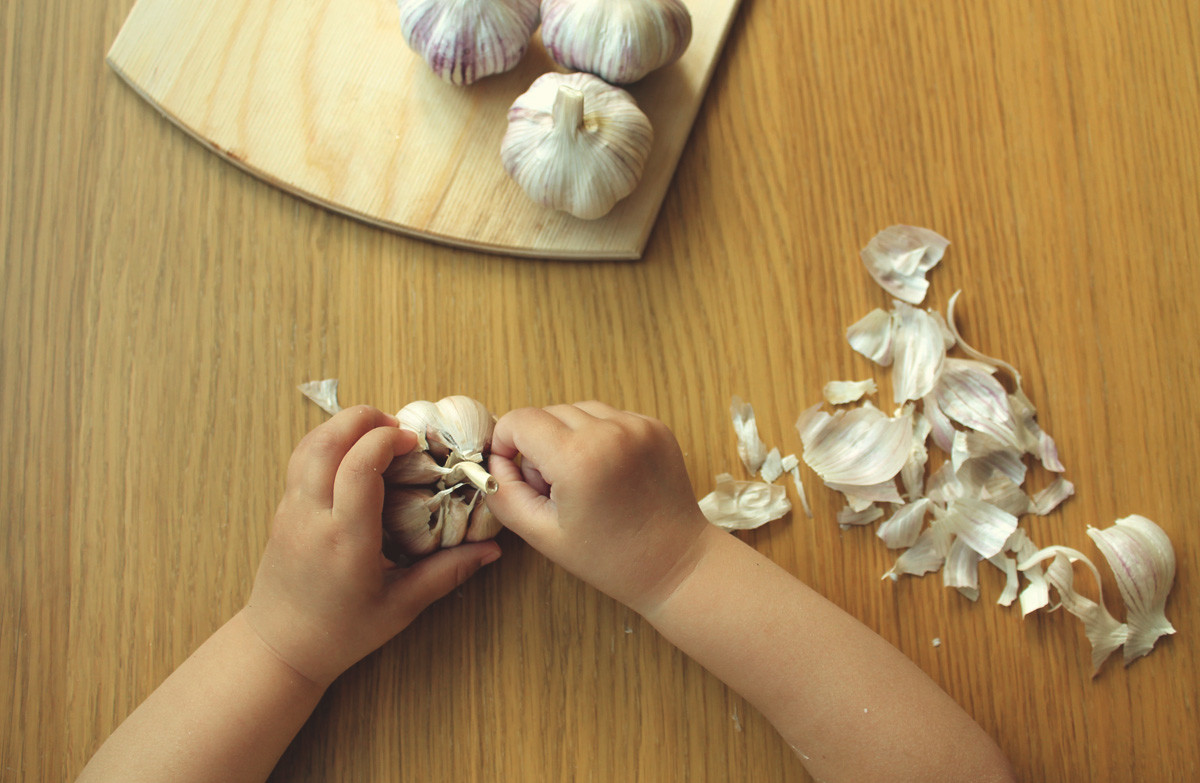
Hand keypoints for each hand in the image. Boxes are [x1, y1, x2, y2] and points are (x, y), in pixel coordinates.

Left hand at [242, 405, 500, 686]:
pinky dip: (328, 443)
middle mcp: (312, 517)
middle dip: (364, 419)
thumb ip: (446, 572)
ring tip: (377, 436)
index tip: (414, 442)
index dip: (386, 440)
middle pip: (327, 441)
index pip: (357, 467)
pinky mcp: (281, 510)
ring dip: (343, 427)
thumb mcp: (402, 606)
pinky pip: (301, 460)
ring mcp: (290, 510)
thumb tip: (492, 549)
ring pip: (308, 444)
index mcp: (344, 539)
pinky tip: (353, 457)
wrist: (279, 648)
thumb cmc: (342, 632)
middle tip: (397, 428)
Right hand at [485, 402, 710, 613]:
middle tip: (554, 488)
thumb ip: (504, 494)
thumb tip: (494, 461)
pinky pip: (608, 417)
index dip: (507, 444)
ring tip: (582, 480)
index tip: (515, 472)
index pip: (519, 421)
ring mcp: (637, 425)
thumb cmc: (609, 558)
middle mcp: (610, 431)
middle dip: (538, 445)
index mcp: (578, 458)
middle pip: (547, 412)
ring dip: (568, 437)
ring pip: (578, 411)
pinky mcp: (655, 426)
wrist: (675, 563)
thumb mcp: (542, 535)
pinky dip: (598, 437)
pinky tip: (608, 473)